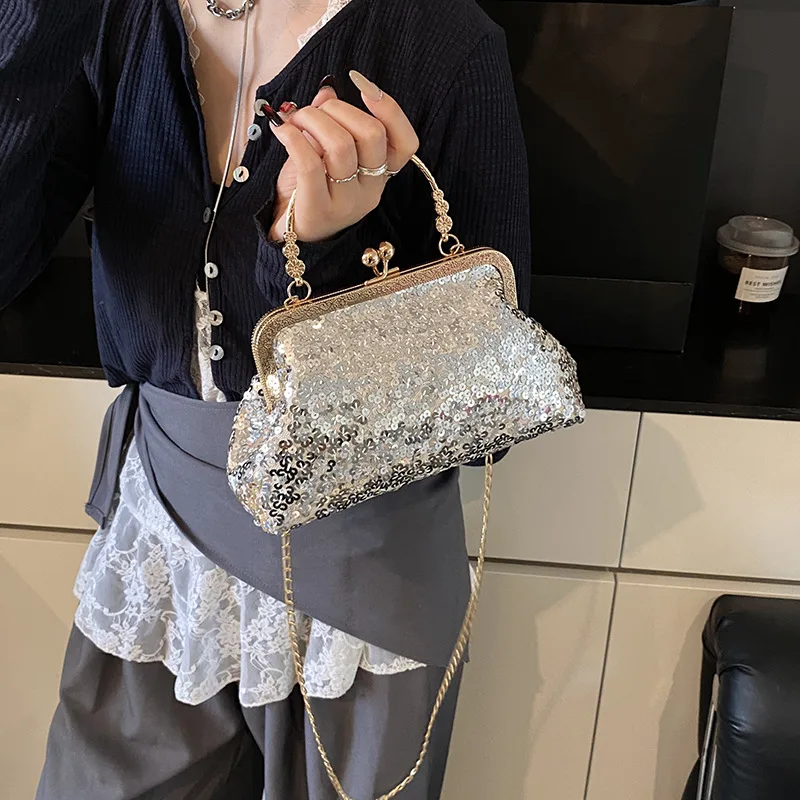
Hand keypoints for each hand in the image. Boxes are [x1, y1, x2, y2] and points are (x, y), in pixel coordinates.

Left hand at [267, 71, 418, 242]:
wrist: (290, 228)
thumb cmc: (311, 186)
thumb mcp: (326, 151)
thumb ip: (332, 121)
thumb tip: (327, 91)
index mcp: (381, 173)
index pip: (405, 143)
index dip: (390, 109)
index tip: (363, 87)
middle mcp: (371, 189)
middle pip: (372, 134)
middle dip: (339, 108)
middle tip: (314, 112)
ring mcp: (347, 202)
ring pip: (341, 145)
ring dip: (312, 119)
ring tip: (294, 120)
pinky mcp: (319, 209)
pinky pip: (310, 163)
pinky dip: (292, 137)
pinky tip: (281, 130)